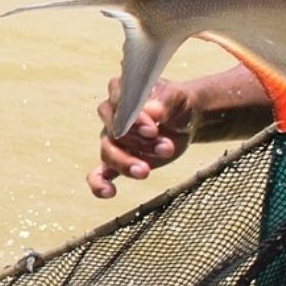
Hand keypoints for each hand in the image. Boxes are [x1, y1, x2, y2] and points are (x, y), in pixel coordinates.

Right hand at [86, 76, 195, 197]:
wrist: (185, 121)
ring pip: (108, 153)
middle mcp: (112, 116)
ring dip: (127, 163)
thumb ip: (165, 102)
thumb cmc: (177, 104)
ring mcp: (113, 140)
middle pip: (112, 131)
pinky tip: (109, 192)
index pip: (116, 102)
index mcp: (122, 93)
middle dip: (136, 143)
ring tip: (145, 171)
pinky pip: (100, 174)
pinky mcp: (117, 161)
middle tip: (164, 147)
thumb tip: (152, 112)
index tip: (152, 128)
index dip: (132, 118)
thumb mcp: (177, 98)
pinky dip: (100, 184)